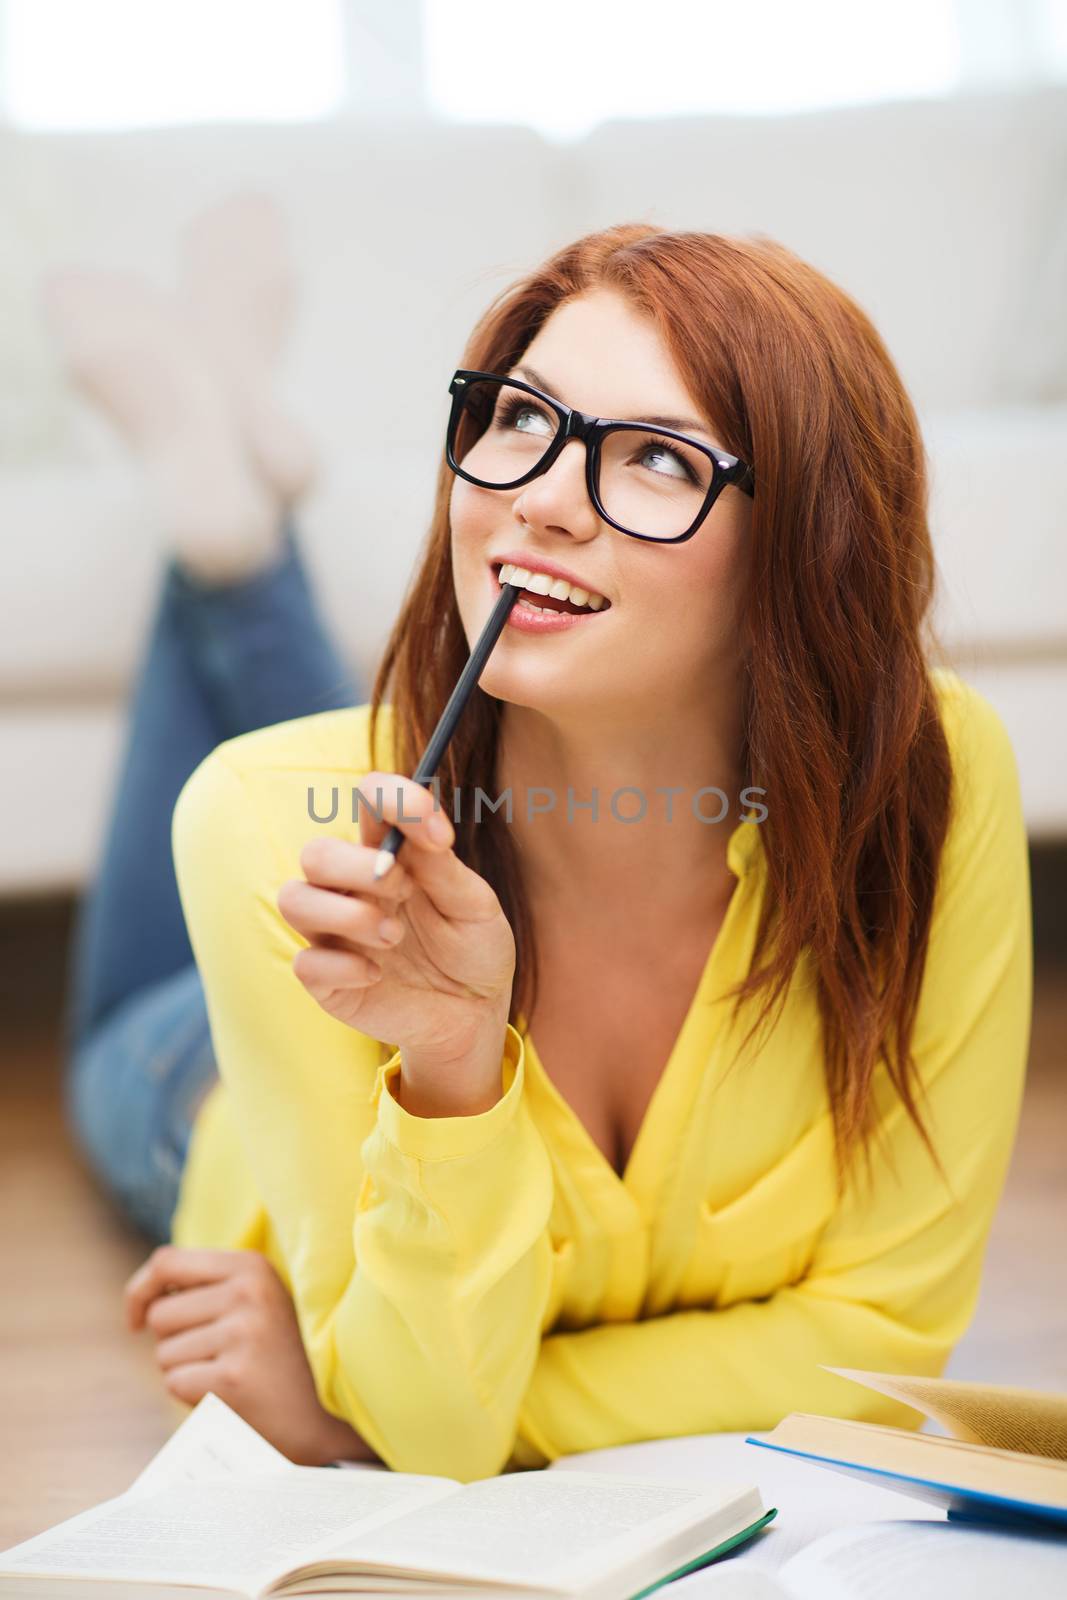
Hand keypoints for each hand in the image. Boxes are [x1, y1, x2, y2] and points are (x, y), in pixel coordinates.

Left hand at [124, 1245, 380, 1466]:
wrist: (329, 1414)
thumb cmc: (280, 1357)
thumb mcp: (257, 1302)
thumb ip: (207, 1289)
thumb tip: (143, 1298)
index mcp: (251, 1266)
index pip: (166, 1262)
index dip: (139, 1291)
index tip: (134, 1320)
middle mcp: (247, 1293)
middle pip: (160, 1315)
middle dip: (175, 1343)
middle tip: (221, 1357)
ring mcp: (241, 1334)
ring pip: (163, 1355)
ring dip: (185, 1372)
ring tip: (231, 1376)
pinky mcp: (232, 1378)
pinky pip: (175, 1384)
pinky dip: (191, 1398)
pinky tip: (230, 1398)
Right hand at [278, 770, 515, 1091]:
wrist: (473, 1016)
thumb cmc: (473, 950)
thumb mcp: (475, 908)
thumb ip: (446, 870)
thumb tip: (424, 831)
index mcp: (390, 855)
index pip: (371, 801)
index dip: (393, 799)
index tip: (439, 831)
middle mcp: (353, 888)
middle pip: (316, 852)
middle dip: (356, 866)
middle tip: (403, 891)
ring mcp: (334, 933)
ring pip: (293, 899)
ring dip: (344, 914)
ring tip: (393, 937)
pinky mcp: (327, 979)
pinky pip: (306, 961)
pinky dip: (343, 966)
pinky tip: (378, 975)